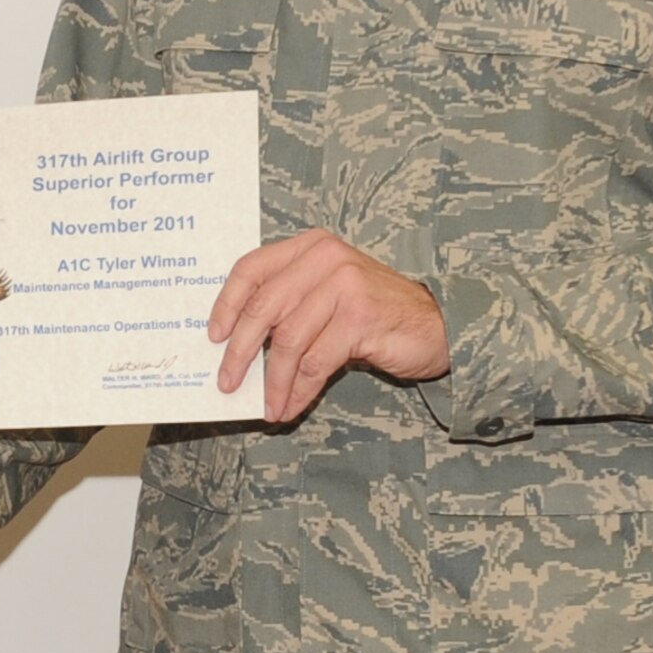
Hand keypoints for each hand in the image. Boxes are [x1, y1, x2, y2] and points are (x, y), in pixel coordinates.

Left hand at [208, 228, 449, 423]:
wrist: (438, 324)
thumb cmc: (376, 311)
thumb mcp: (329, 292)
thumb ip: (291, 303)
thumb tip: (242, 345)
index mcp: (309, 247)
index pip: (251, 269)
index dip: (226, 304)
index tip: (213, 336)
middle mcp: (324, 258)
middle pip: (264, 307)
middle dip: (241, 351)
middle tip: (227, 381)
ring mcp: (344, 285)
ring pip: (289, 341)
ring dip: (273, 381)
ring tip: (268, 406)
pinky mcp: (360, 318)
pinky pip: (316, 362)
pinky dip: (299, 390)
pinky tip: (291, 406)